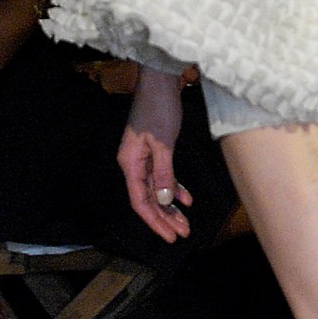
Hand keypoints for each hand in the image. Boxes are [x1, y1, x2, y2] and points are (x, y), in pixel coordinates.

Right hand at [118, 70, 191, 240]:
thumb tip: (165, 201)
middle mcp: (133, 163)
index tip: (170, 236)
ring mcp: (143, 157)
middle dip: (165, 218)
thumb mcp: (164, 143)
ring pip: (156, 190)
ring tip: (186, 223)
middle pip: (148, 199)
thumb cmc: (159, 108)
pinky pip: (163, 176)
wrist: (159, 81)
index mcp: (130, 163)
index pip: (140, 201)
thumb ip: (164, 173)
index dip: (155, 221)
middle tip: (182, 234)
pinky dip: (174, 187)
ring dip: (171, 206)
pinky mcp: (155, 150)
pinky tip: (187, 199)